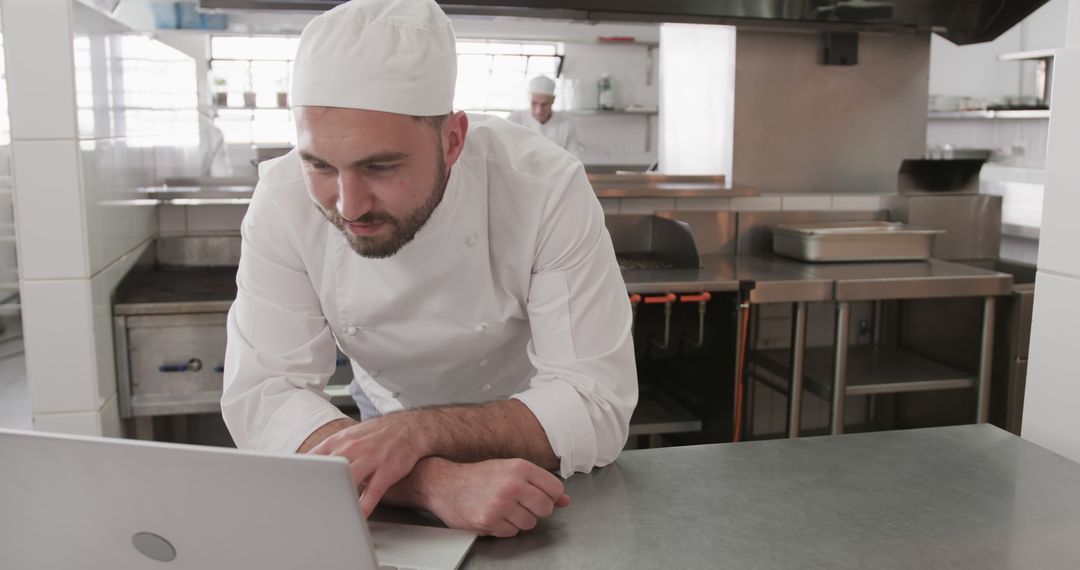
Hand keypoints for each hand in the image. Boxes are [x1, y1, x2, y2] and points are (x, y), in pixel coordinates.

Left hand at [307, 413, 430, 516]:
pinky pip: (372, 493)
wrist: (411, 428)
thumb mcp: (352, 435)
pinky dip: (363, 508)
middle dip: (314, 488)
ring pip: (348, 481)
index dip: (299, 473)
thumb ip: (332, 449)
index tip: (288, 487)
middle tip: (302, 505)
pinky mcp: (387, 471)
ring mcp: (371, 459)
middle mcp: (353, 448)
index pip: (313, 457)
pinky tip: (357, 517)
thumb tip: (310, 463)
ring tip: (326, 515)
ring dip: (337, 498)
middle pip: (327, 470)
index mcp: (341, 440)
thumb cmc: (379, 434)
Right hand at [423, 458, 570, 537]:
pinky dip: (504, 528)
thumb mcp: (510, 471)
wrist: (445, 484)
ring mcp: (501, 503)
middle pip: (545, 508)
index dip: (550, 496)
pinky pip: (512, 532)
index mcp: (520, 467)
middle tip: (520, 503)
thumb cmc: (478, 476)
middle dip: (535, 509)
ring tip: (504, 509)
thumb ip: (539, 484)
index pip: (555, 488)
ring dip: (519, 520)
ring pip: (530, 523)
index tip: (540, 496)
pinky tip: (494, 516)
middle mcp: (512, 484)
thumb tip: (565, 500)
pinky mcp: (489, 520)